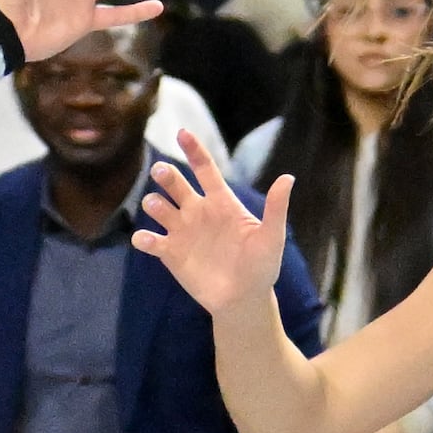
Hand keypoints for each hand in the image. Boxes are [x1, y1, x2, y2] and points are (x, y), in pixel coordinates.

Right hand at [134, 125, 295, 316]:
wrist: (244, 299)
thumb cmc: (262, 266)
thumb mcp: (272, 236)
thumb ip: (275, 208)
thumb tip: (288, 177)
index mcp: (221, 202)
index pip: (204, 169)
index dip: (194, 150)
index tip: (182, 132)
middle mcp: (197, 211)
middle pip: (176, 184)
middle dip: (166, 176)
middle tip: (162, 173)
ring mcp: (181, 232)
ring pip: (159, 208)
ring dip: (154, 204)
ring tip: (157, 207)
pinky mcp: (170, 254)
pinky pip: (151, 241)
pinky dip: (144, 238)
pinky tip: (146, 239)